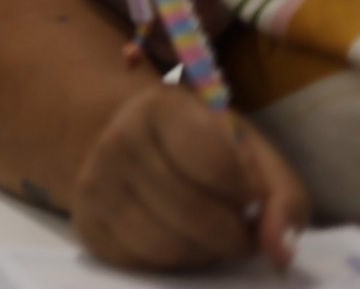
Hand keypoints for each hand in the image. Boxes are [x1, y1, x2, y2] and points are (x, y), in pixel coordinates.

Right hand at [71, 84, 308, 271]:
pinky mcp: (87, 224)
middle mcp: (117, 139)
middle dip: (234, 235)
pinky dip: (176, 261)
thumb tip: (279, 253)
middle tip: (241, 228)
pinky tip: (178, 236)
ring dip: (206, 251)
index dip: (248, 194)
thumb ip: (282, 198)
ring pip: (172, 246)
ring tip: (209, 231)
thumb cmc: (202, 147)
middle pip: (195, 215)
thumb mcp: (251, 152)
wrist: (132, 144)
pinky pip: (148, 263)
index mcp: (160, 107)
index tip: (250, 193)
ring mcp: (94, 183)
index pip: (217, 167)